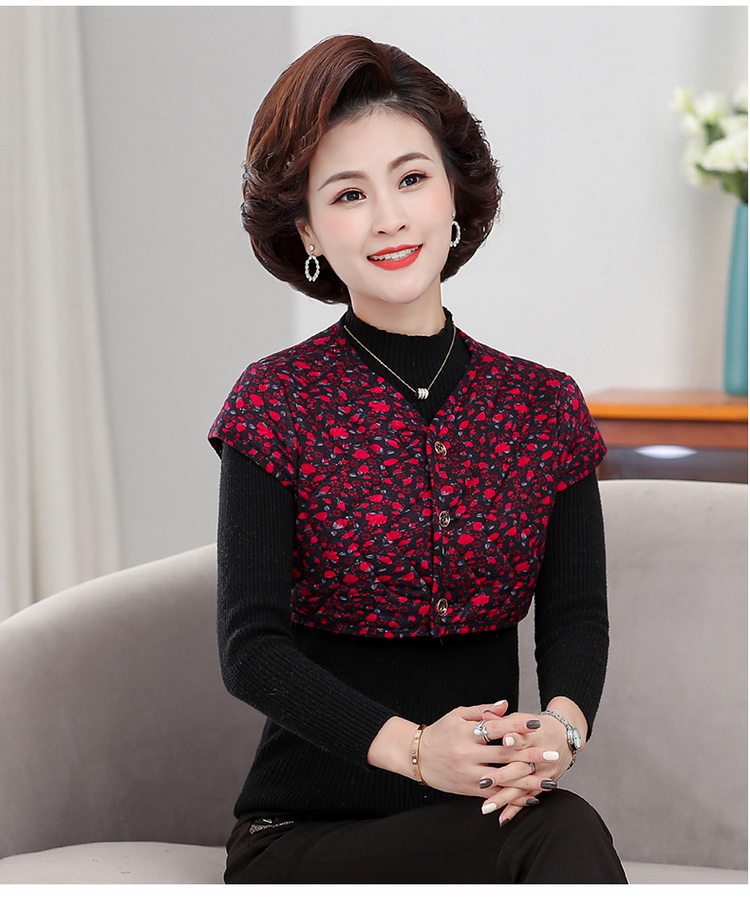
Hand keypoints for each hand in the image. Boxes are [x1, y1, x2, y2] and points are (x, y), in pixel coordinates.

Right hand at [417, 701, 562, 812]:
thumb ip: (482, 711)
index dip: (516, 725)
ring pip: (503, 778)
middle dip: (530, 755)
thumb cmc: (440, 732)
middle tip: (552, 754)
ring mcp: (469, 773)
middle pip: (504, 755)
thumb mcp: (457, 715)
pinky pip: (494, 795)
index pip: (496, 728)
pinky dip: (513, 797)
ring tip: (548, 781)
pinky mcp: (469, 789)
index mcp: (467, 733)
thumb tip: (505, 705)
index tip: (537, 723)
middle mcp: (468, 754)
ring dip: (528, 781)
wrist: (417, 757)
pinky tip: (530, 798)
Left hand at [476, 705, 573, 825]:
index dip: (513, 739)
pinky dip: (516, 808)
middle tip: (483, 782)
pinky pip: (528, 797)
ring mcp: (543, 771)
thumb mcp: (520, 718)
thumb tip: (484, 715)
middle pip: (520, 765)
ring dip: (505, 797)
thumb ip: (501, 718)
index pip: (522, 736)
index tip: (502, 742)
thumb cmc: (534, 726)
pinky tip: (502, 818)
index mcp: (533, 734)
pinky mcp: (545, 783)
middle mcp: (540, 754)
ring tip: (487, 806)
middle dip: (502, 775)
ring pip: (523, 786)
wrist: (564, 734)